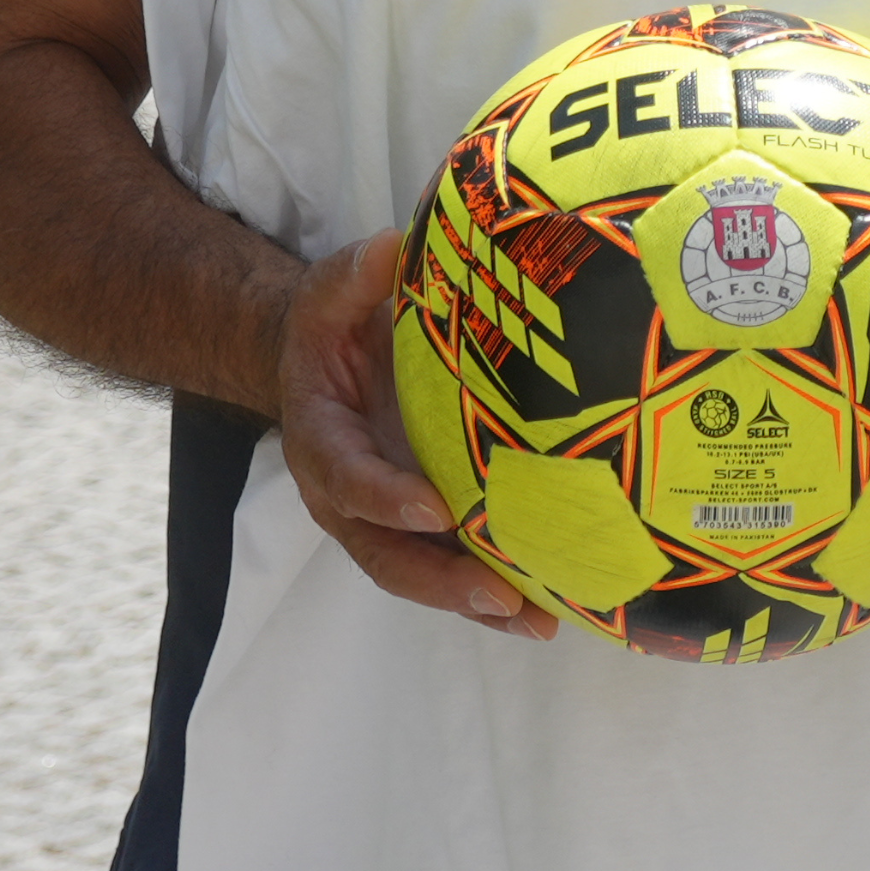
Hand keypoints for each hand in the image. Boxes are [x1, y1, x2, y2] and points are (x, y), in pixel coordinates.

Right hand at [266, 232, 549, 637]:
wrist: (320, 362)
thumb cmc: (329, 328)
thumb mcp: (329, 293)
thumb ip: (355, 276)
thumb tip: (391, 250)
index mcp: (321, 440)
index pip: (349, 478)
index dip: (386, 498)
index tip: (436, 509)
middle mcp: (347, 497)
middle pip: (386, 555)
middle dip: (441, 581)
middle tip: (498, 594)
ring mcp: (384, 520)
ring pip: (422, 576)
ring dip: (477, 603)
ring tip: (539, 621)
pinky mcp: (420, 527)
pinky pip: (452, 568)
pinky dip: (494, 595)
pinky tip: (549, 607)